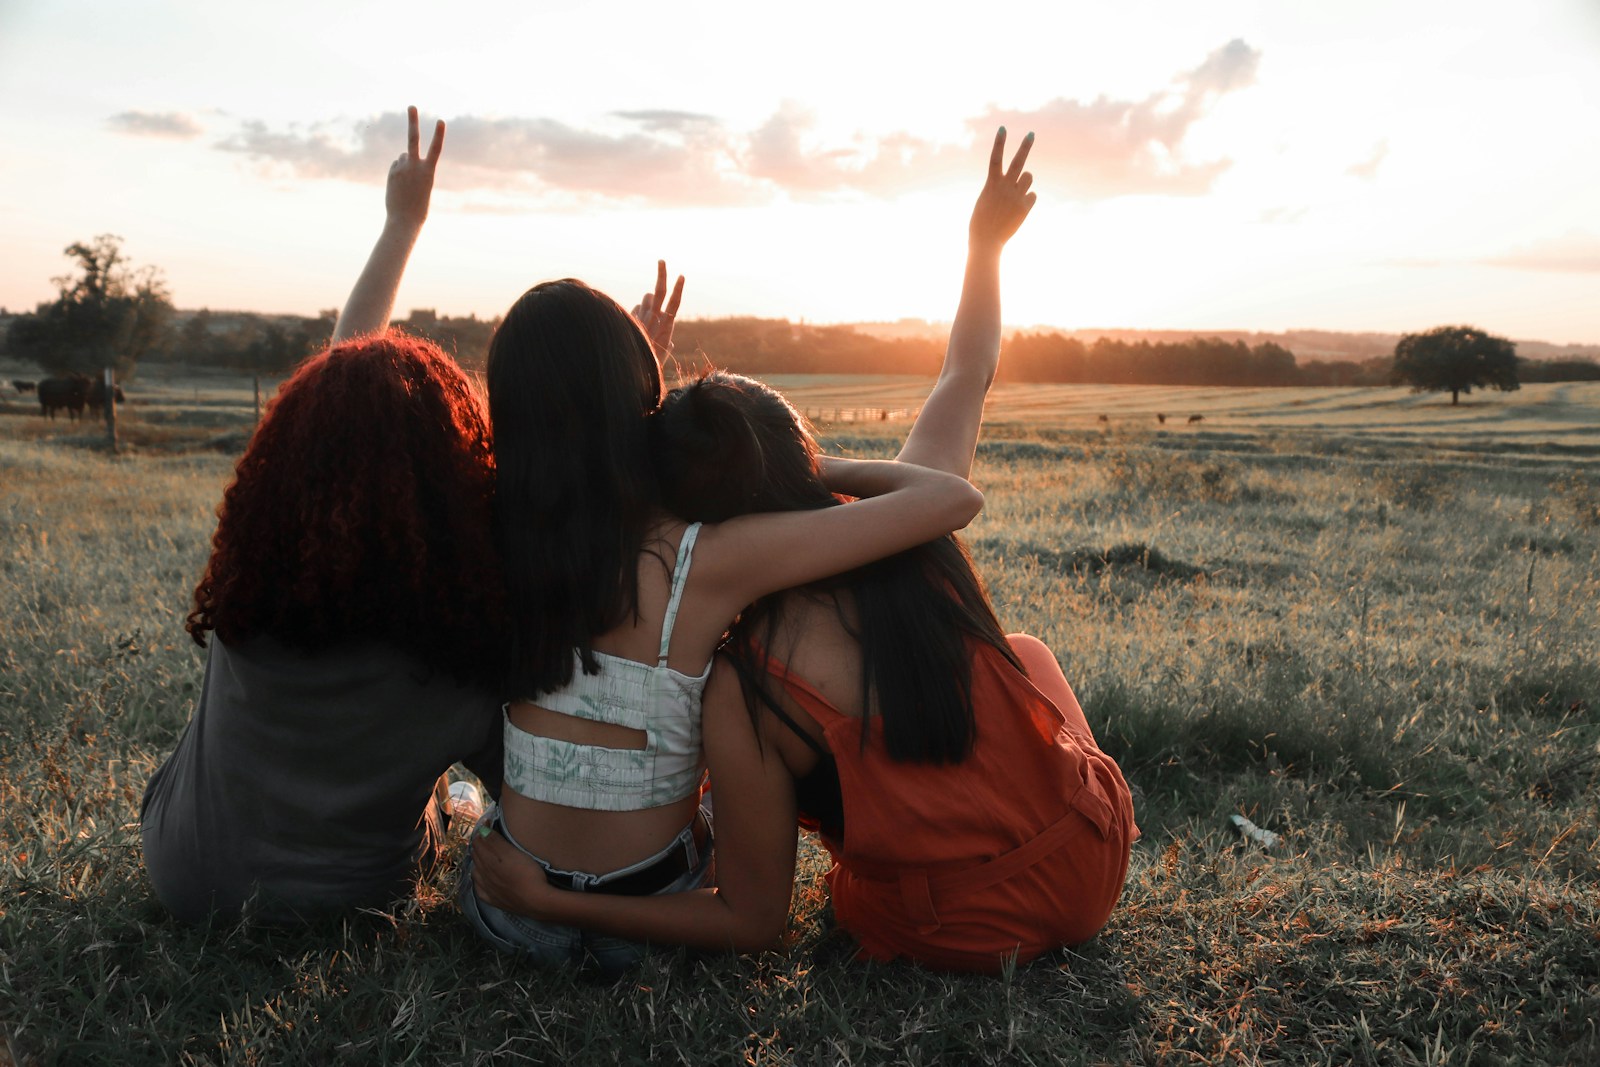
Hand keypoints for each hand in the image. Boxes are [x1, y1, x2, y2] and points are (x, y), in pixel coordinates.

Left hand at [386, 105, 444, 229]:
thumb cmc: (419, 207)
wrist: (404, 220)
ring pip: (403, 157)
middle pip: (413, 139)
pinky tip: (400, 185)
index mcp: (428, 172)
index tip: (441, 120)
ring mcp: (401, 168)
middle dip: (413, 121)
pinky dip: (398, 172)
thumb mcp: (422, 186)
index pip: (436, 149)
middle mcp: (414, 166)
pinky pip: (396, 165)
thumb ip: (415, 168)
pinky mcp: (392, 172)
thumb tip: (401, 155)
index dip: (439, 134)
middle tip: (411, 106)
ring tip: (408, 183)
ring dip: (405, 164)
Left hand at [470, 824, 561, 917]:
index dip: (482, 831)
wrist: (536, 900)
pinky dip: (479, 881)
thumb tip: (481, 830)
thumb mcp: (513, 852)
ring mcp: (487, 888)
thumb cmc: (528, 872)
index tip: (489, 822)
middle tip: (487, 835)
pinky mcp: (493, 900)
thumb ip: (495, 841)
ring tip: (485, 855)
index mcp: (488, 860)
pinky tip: (483, 879)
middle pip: (476, 855)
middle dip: (480, 844)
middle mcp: (483, 874)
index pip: (479, 842)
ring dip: (478, 862)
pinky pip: (479, 889)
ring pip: (476, 872)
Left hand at [632, 260, 684, 358]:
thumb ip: (668, 346)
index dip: (678, 288)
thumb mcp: (663, 355)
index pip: (674, 302)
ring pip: (647, 297)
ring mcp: (641, 317)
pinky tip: (637, 324)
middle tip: (661, 260)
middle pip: (660, 291)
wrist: (632, 365)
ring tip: (649, 315)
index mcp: (666, 325)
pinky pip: (637, 308)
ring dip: (649, 300)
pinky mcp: (632, 319)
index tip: (681, 276)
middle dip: (662, 274)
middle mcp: (654, 318)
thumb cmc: (651, 362)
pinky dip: (639, 312)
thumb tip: (671, 343)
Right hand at [969, 127, 1035, 253]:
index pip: (995, 158)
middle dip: (1025, 146)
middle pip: (1018, 162)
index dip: (999, 142)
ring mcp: (1016, 196)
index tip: (1002, 128)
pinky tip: (1019, 209)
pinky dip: (1028, 199)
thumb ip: (999, 188)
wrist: (987, 241)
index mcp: (991, 184)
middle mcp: (1005, 187)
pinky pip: (1033, 195)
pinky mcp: (1025, 207)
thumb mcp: (986, 200)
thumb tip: (1018, 184)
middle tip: (1031, 134)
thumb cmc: (981, 222)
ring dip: (1025, 180)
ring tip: (1016, 193)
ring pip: (1029, 177)